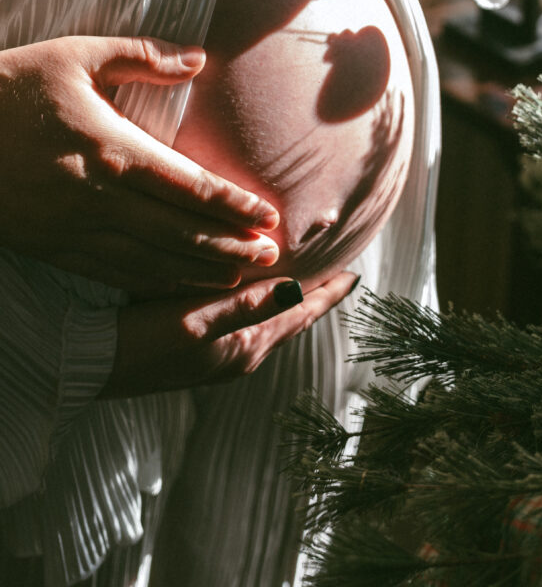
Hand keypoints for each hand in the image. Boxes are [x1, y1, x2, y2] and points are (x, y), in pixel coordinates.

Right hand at [0, 36, 279, 294]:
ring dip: (200, 272)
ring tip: (241, 279)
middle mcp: (100, 197)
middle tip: (271, 258)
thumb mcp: (75, 55)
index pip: (190, 186)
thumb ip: (143, 56)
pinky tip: (179, 288)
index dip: (233, 205)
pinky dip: (153, 284)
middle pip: (180, 231)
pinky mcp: (53, 247)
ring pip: (152, 259)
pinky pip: (114, 273)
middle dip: (230, 247)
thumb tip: (199, 57)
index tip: (269, 216)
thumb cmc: (11, 87)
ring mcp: (75, 228)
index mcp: (113, 149)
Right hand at [100, 269, 359, 395]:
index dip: (329, 293)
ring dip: (288, 298)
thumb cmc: (143, 343)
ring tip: (303, 275)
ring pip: (269, 320)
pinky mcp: (200, 350)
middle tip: (336, 269)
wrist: (93, 366)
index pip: (301, 314)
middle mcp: (240, 354)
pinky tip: (252, 289)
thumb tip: (298, 289)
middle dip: (314, 295)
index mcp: (247, 347)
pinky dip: (260, 302)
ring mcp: (220, 355)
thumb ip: (249, 306)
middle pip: (291, 319)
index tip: (356, 273)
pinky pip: (245, 321)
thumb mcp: (197, 321)